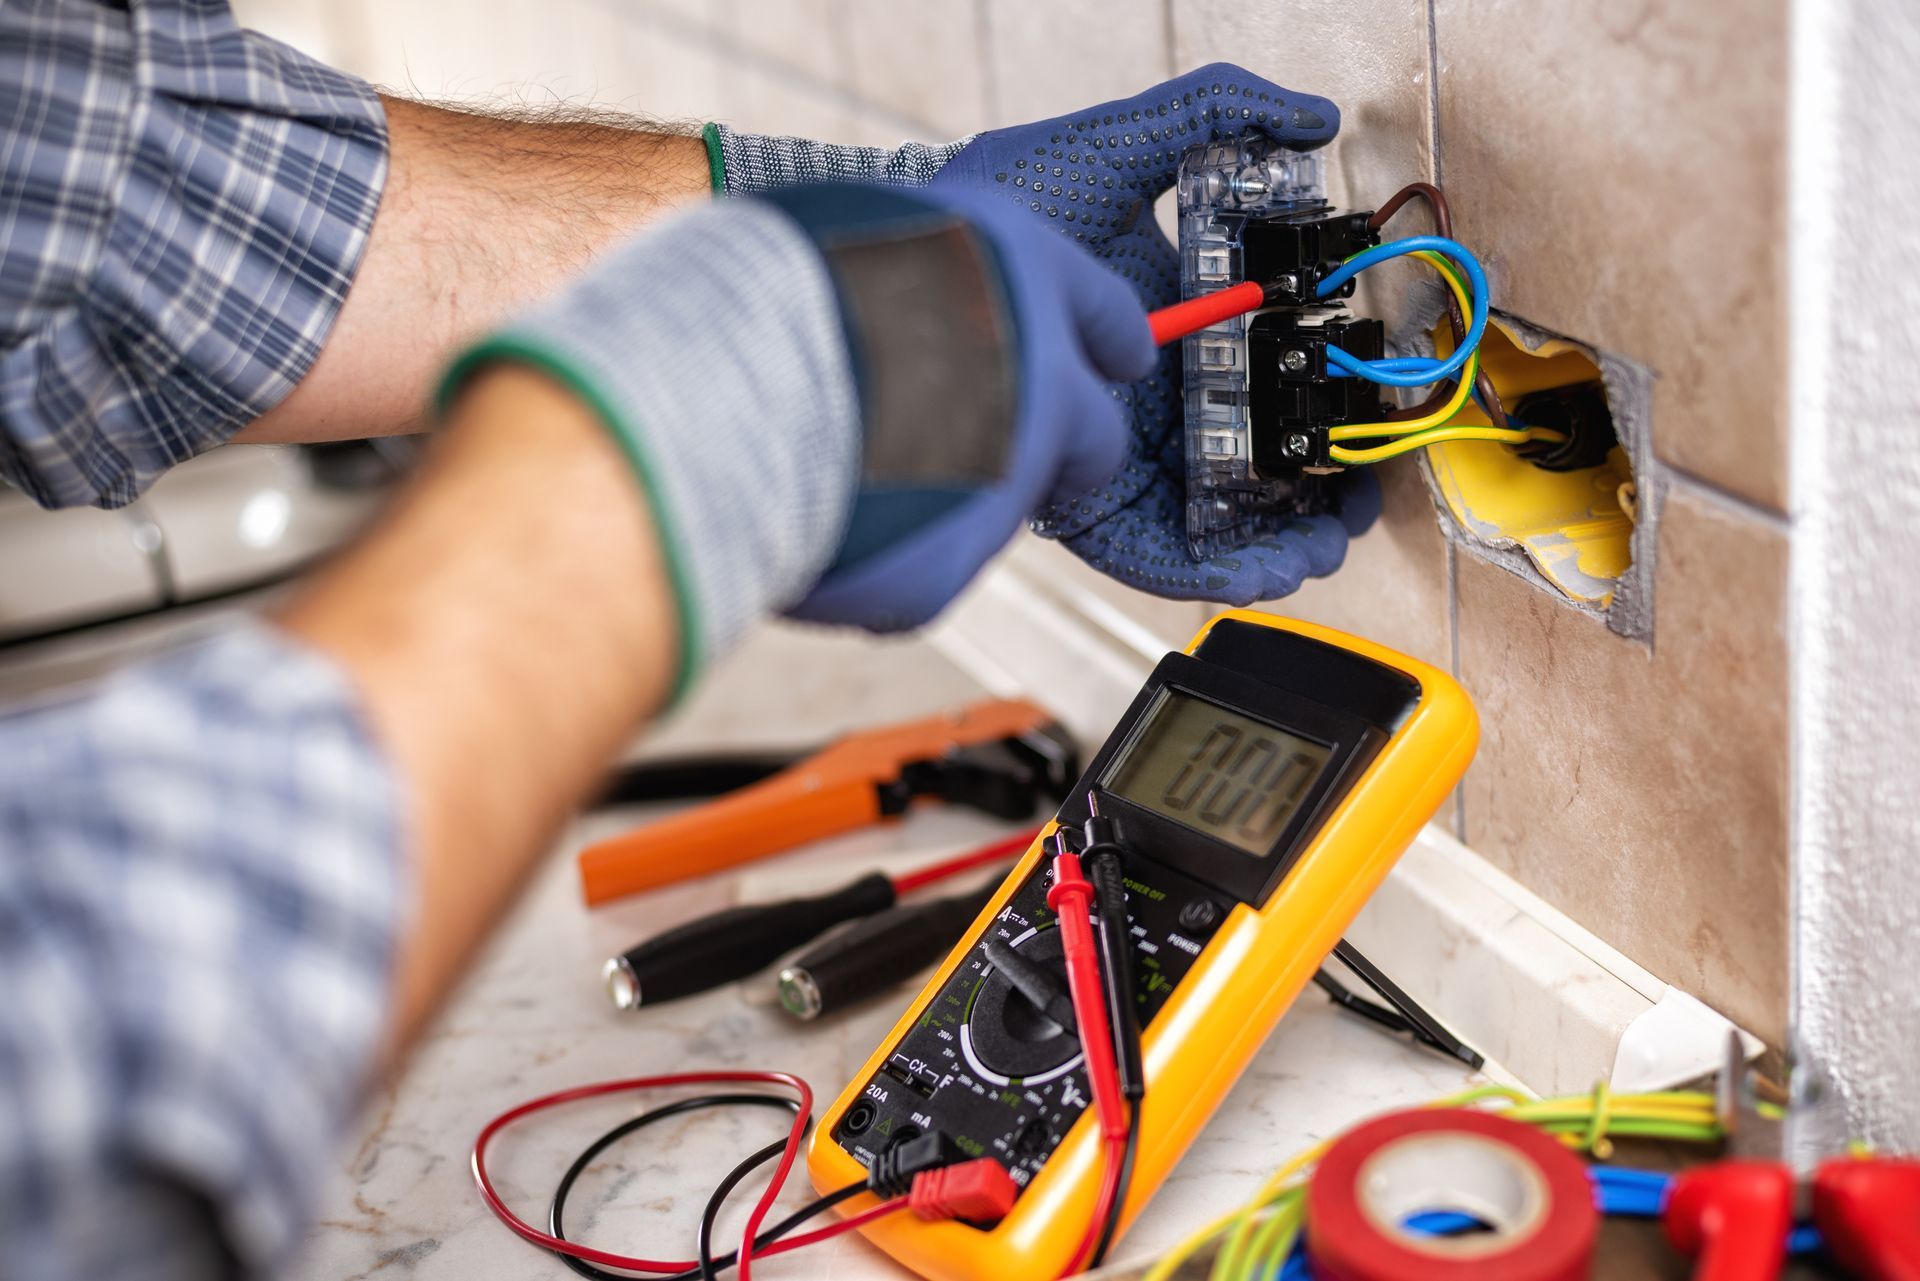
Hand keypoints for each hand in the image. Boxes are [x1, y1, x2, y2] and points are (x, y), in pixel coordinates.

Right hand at [760, 183, 1156, 628]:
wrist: (735, 381)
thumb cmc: (775, 283)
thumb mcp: (868, 234)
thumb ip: (919, 282)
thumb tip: (915, 318)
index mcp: (1023, 275)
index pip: (1106, 315)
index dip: (1110, 339)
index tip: (1124, 356)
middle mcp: (1041, 385)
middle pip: (1096, 439)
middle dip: (1063, 450)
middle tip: (1002, 449)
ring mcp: (1004, 487)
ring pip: (994, 508)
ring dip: (942, 495)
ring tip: (841, 466)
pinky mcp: (946, 569)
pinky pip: (920, 568)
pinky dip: (878, 553)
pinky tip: (814, 517)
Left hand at [931, 63, 1380, 604]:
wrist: (912, 275)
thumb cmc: (995, 210)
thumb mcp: (1113, 150)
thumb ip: (1211, 117)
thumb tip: (1314, 118)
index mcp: (1167, 333)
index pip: (1257, 383)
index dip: (1313, 406)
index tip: (1363, 412)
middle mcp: (1148, 404)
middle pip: (1247, 465)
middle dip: (1311, 493)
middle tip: (1358, 500)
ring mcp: (1115, 459)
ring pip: (1212, 521)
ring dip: (1276, 544)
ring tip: (1323, 547)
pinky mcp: (1080, 509)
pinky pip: (1154, 555)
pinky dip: (1211, 570)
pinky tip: (1260, 570)